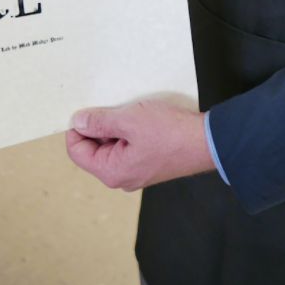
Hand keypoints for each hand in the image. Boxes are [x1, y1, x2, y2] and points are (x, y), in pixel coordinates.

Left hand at [66, 99, 214, 190]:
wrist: (206, 141)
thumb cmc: (169, 132)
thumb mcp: (129, 119)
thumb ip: (100, 122)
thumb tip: (77, 122)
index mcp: (111, 171)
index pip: (77, 151)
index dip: (77, 128)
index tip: (86, 108)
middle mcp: (121, 177)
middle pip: (94, 150)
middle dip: (98, 127)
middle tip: (112, 107)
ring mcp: (135, 171)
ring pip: (112, 146)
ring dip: (115, 127)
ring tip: (129, 111)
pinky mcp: (148, 163)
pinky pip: (127, 146)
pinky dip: (128, 131)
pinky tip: (139, 118)